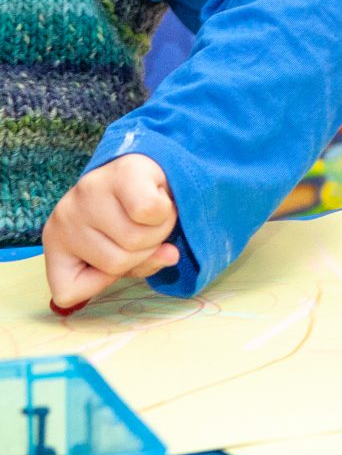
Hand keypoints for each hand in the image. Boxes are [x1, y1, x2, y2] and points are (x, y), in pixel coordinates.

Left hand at [42, 155, 178, 309]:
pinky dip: (166, 211)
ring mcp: (90, 192)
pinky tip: (160, 196)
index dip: (102, 281)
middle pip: (116, 263)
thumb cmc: (130, 214)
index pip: (68, 291)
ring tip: (153, 213)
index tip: (115, 255)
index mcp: (57, 241)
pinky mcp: (121, 173)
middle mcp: (65, 216)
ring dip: (160, 230)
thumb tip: (171, 255)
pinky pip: (148, 212)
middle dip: (144, 250)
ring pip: (136, 239)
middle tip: (144, 228)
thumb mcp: (126, 250)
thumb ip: (143, 264)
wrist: (147, 163)